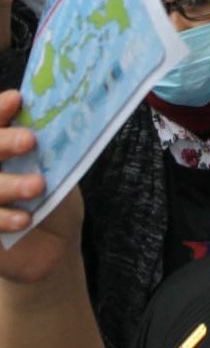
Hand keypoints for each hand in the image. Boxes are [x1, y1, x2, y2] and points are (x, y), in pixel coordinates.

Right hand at [0, 90, 83, 276]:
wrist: (54, 247)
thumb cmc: (54, 200)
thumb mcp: (59, 170)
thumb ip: (53, 149)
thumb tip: (67, 116)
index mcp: (3, 146)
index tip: (17, 100)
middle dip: (3, 142)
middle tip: (30, 140)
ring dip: (9, 184)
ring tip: (38, 186)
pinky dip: (3, 217)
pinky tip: (24, 219)